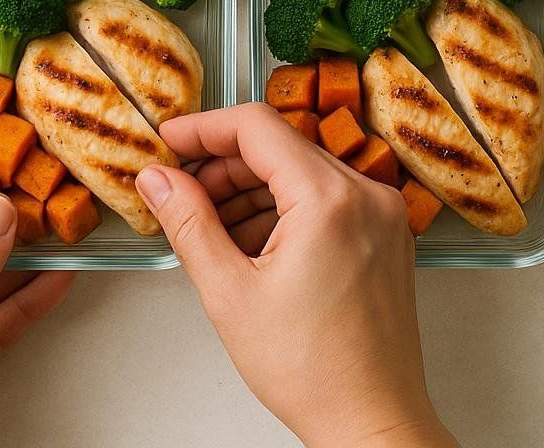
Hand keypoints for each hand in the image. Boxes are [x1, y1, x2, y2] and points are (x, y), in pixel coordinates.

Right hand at [136, 103, 458, 447]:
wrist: (372, 421)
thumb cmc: (314, 371)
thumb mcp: (229, 292)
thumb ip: (188, 223)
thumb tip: (158, 179)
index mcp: (330, 199)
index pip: (256, 126)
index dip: (203, 128)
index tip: (169, 140)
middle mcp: (367, 195)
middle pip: (280, 146)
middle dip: (223, 164)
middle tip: (179, 189)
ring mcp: (382, 215)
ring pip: (302, 171)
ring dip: (251, 189)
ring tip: (208, 227)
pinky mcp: (385, 236)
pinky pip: (326, 198)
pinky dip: (284, 209)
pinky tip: (249, 244)